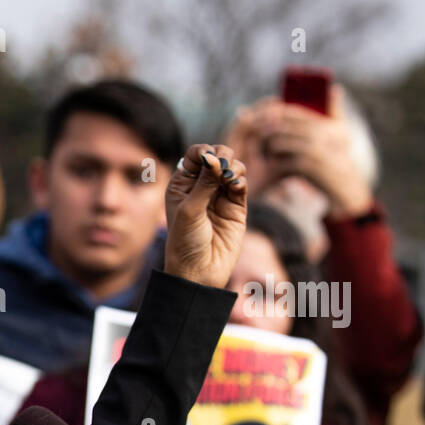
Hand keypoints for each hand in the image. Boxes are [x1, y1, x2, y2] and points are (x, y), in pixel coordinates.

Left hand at [164, 143, 247, 289]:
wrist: (199, 271)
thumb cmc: (185, 243)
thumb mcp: (189, 210)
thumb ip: (204, 182)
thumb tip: (214, 156)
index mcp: (182, 185)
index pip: (195, 155)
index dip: (204, 152)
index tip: (208, 159)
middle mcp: (201, 187)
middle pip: (217, 156)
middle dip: (222, 156)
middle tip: (222, 168)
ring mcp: (219, 196)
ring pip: (232, 167)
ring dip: (234, 167)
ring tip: (230, 179)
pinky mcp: (236, 207)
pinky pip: (242, 184)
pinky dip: (241, 180)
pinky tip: (236, 186)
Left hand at [255, 85, 373, 218]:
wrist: (345, 188)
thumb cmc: (338, 158)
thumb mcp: (341, 132)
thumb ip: (336, 110)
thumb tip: (334, 88)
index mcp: (329, 124)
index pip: (294, 112)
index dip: (275, 113)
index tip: (261, 117)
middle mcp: (324, 135)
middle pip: (284, 126)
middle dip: (267, 130)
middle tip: (255, 135)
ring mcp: (317, 151)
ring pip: (281, 142)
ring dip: (268, 147)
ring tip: (262, 151)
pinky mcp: (309, 168)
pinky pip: (283, 161)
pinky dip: (274, 162)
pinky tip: (270, 165)